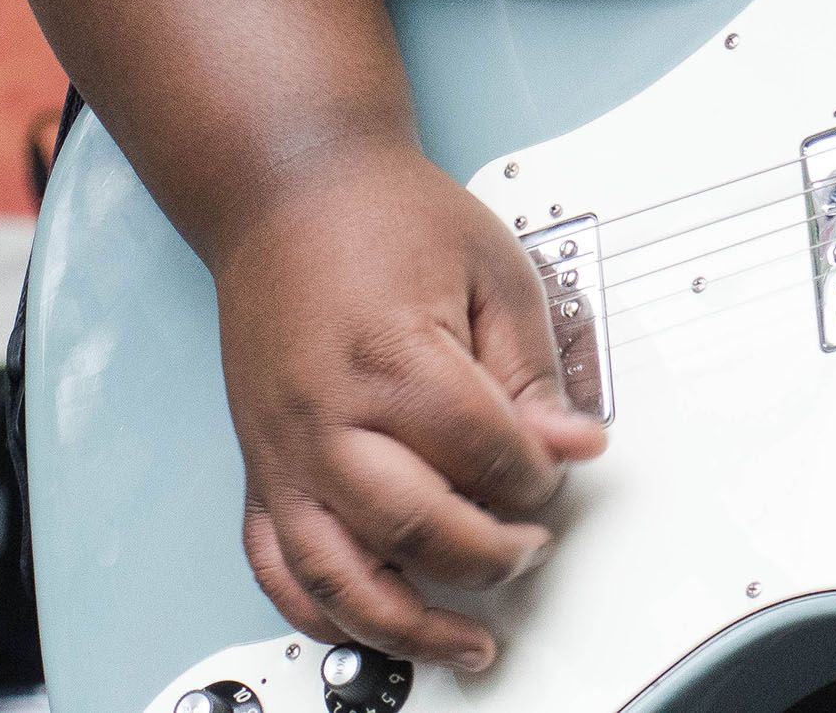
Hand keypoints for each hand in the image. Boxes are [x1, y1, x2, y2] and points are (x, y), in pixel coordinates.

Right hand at [206, 134, 609, 669]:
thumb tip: (576, 443)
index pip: (486, 454)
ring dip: (410, 624)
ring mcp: (283, 454)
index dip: (537, 474)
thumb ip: (534, 367)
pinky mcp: (260, 471)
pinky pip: (279, 570)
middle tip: (529, 547)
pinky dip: (323, 613)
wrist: (292, 194)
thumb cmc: (386, 218)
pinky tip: (372, 625)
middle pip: (418, 526)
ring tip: (468, 641)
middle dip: (489, 554)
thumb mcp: (494, 268)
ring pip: (340, 578)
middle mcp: (327, 420)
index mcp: (392, 359)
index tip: (556, 468)